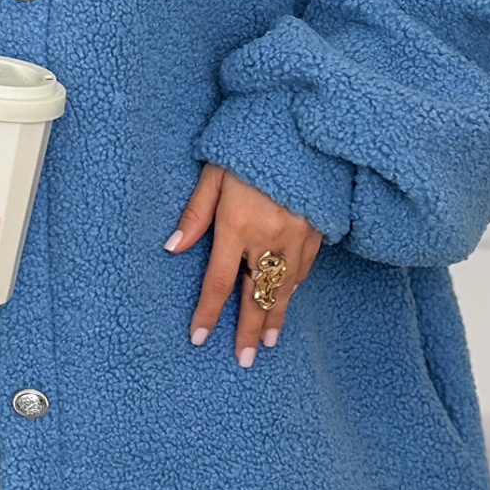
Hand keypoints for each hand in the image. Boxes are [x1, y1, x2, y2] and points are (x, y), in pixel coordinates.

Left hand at [166, 165, 320, 365]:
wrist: (300, 129)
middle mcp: (268, 238)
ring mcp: (297, 237)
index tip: (199, 338)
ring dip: (275, 316)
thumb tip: (172, 247)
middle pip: (256, 295)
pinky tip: (287, 298)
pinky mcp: (318, 230)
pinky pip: (303, 268)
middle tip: (243, 359)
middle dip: (248, 330)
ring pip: (284, 288)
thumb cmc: (247, 148)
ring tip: (268, 342)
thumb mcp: (212, 173)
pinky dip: (293, 287)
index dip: (208, 312)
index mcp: (236, 225)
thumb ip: (194, 214)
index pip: (218, 281)